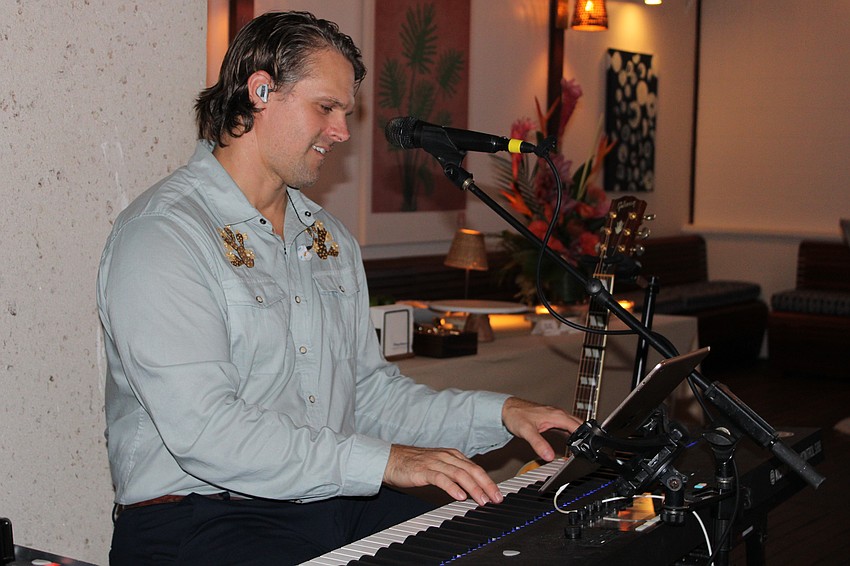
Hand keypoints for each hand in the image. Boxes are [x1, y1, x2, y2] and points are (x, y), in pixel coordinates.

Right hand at [382, 444, 503, 505]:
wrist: (391, 460)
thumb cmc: (414, 465)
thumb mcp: (438, 467)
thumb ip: (454, 475)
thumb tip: (470, 489)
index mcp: (452, 455)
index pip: (475, 468)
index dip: (488, 481)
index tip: (497, 494)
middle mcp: (446, 456)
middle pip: (472, 470)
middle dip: (487, 485)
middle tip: (496, 499)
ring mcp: (435, 462)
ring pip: (460, 474)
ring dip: (474, 488)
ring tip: (482, 500)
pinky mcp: (424, 470)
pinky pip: (441, 478)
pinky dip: (452, 487)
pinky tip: (460, 496)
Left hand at [501, 397, 582, 461]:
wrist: (507, 408)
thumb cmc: (516, 416)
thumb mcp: (527, 432)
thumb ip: (539, 444)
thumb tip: (549, 456)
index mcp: (557, 415)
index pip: (578, 427)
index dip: (585, 438)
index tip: (586, 449)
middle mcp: (558, 413)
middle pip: (579, 425)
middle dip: (585, 436)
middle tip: (586, 451)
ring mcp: (556, 415)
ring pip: (573, 424)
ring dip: (579, 434)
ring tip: (580, 448)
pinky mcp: (552, 418)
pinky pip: (566, 425)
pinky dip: (571, 433)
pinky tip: (570, 441)